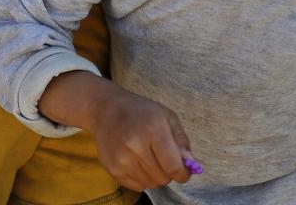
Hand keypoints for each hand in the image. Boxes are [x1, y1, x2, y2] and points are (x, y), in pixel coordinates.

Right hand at [41, 72, 193, 190]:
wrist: (105, 109)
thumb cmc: (140, 111)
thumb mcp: (166, 116)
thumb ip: (181, 140)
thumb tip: (189, 164)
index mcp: (153, 129)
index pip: (174, 167)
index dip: (183, 174)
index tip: (184, 172)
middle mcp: (136, 145)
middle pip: (163, 178)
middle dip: (169, 172)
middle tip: (164, 159)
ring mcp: (122, 159)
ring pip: (151, 184)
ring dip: (155, 176)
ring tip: (149, 158)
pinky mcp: (112, 168)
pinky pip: (137, 186)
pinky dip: (142, 179)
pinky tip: (138, 163)